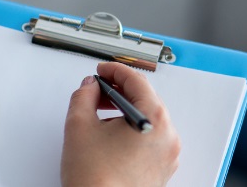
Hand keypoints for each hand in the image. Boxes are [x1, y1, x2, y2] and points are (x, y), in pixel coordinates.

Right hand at [61, 62, 180, 186]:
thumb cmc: (96, 179)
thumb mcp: (79, 126)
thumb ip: (83, 96)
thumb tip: (89, 86)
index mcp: (154, 120)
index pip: (137, 81)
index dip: (115, 71)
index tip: (103, 70)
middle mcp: (168, 136)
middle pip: (145, 100)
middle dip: (118, 93)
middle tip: (96, 92)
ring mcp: (167, 155)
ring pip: (147, 121)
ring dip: (125, 113)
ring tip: (99, 118)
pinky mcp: (161, 170)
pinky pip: (149, 141)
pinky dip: (132, 133)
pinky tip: (110, 138)